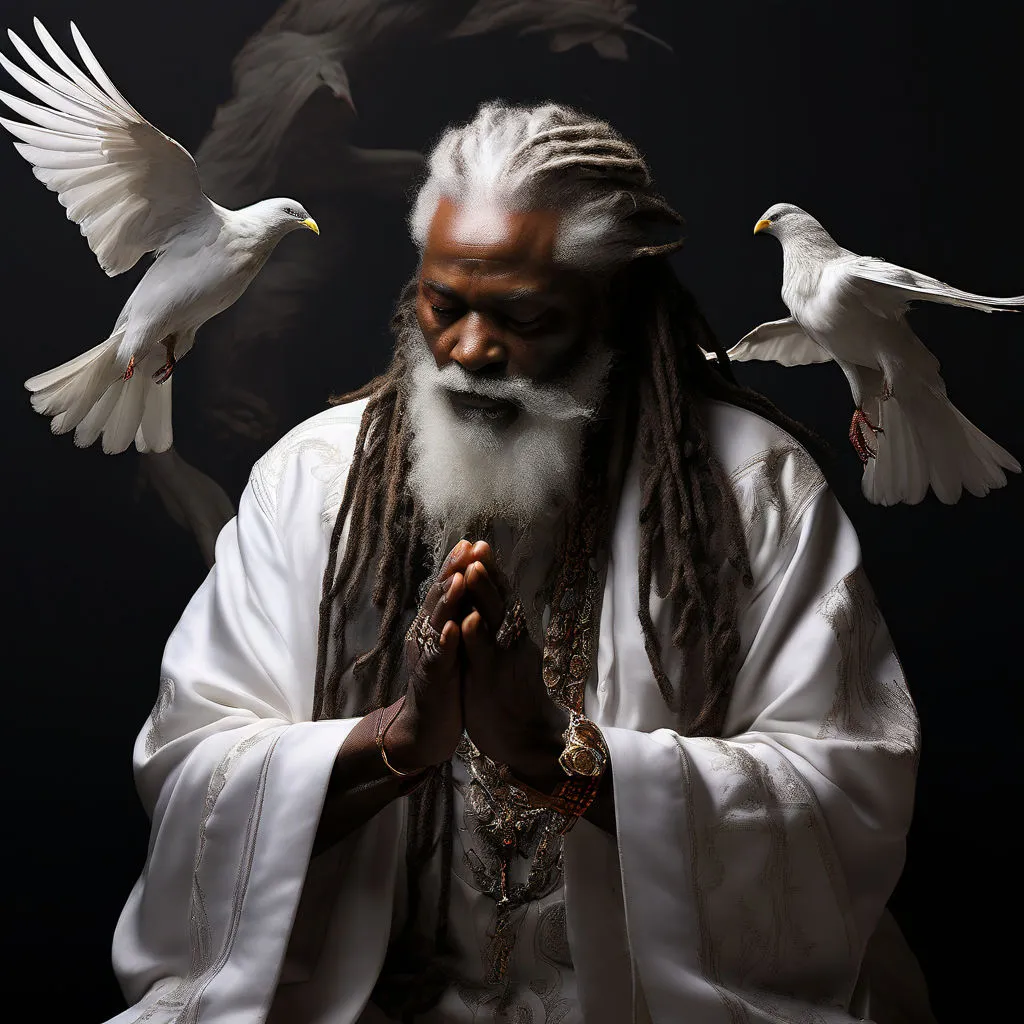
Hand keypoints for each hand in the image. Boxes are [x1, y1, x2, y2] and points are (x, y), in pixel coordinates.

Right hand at [383, 541, 477, 772]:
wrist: (428, 727)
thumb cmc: (446, 682)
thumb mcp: (455, 644)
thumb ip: (459, 617)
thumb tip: (471, 586)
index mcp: (437, 624)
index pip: (448, 589)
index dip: (459, 565)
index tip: (474, 542)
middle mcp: (427, 634)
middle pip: (440, 596)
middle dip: (453, 571)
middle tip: (466, 548)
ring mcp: (427, 655)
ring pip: (437, 622)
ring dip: (448, 600)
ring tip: (460, 579)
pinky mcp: (431, 679)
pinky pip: (438, 658)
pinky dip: (445, 642)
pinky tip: (452, 628)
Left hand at [458, 542, 567, 790]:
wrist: (527, 737)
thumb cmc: (511, 694)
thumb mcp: (502, 654)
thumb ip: (496, 630)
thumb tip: (485, 605)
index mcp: (509, 633)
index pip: (499, 594)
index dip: (488, 569)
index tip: (476, 543)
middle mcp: (510, 639)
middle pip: (499, 598)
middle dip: (487, 571)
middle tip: (477, 543)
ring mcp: (502, 658)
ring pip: (493, 620)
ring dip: (482, 594)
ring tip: (471, 569)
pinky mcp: (493, 681)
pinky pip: (484, 656)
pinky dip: (476, 638)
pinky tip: (467, 621)